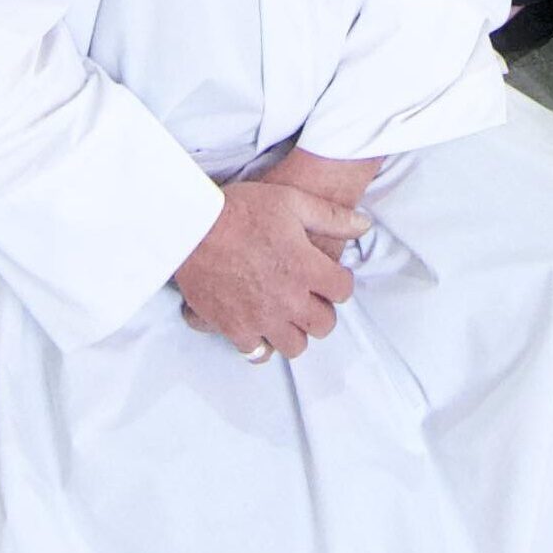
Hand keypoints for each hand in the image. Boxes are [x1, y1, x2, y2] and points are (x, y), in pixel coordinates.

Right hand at [170, 159, 371, 358]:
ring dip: (295, 331)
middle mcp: (288, 299)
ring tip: (286, 314)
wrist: (189, 225)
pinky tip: (259, 325)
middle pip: (323, 324)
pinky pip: (258, 352)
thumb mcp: (290, 200)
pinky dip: (262, 342)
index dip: (339, 282)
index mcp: (305, 268)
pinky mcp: (234, 328)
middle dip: (322, 310)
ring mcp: (261, 318)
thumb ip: (331, 217)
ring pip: (295, 346)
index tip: (329, 276)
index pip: (343, 291)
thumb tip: (364, 225)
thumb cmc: (238, 209)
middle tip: (309, 296)